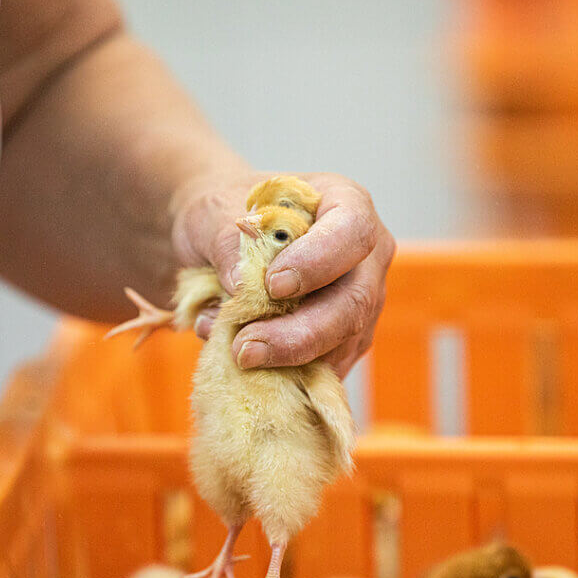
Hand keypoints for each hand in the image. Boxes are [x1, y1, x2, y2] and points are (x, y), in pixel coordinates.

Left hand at [171, 171, 394, 376]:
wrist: (219, 243)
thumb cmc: (225, 214)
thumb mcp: (213, 212)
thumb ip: (227, 242)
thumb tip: (241, 286)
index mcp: (345, 204)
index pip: (352, 232)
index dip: (319, 261)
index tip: (273, 285)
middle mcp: (364, 256)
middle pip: (355, 302)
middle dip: (301, 333)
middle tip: (246, 348)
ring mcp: (359, 303)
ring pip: (342, 344)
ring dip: (286, 360)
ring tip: (232, 349)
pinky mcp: (343, 342)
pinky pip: (324, 368)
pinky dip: (282, 372)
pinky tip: (242, 360)